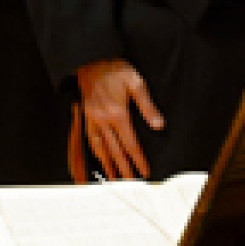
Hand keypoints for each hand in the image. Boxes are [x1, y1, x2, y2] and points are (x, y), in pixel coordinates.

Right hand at [77, 58, 164, 180]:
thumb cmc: (114, 69)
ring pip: (100, 148)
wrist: (91, 61)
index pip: (130, 143)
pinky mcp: (86, 117)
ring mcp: (92, 120)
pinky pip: (89, 139)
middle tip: (130, 183)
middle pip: (115, 150)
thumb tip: (158, 124)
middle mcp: (103, 120)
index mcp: (118, 114)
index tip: (144, 172)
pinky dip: (94, 152)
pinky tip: (98, 158)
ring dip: (107, 164)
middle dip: (123, 168)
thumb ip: (147, 106)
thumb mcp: (136, 83)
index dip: (138, 160)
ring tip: (113, 178)